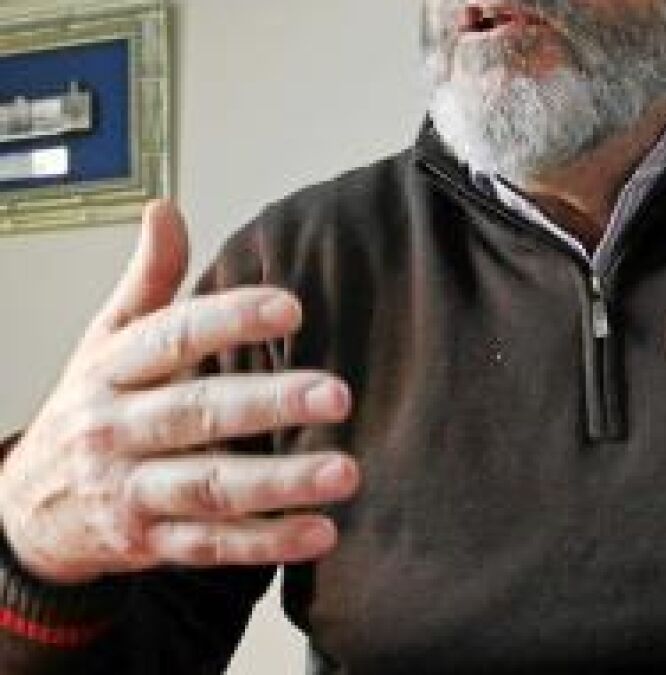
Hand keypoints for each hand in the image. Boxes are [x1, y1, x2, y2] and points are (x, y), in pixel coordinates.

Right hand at [0, 201, 359, 585]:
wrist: (27, 508)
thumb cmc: (87, 409)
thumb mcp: (104, 340)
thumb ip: (147, 281)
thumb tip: (166, 209)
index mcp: (112, 369)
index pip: (171, 337)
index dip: (230, 320)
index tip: (290, 307)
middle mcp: (119, 429)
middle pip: (196, 413)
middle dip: (268, 405)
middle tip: (337, 394)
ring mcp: (133, 490)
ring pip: (210, 487)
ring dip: (280, 483)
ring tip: (345, 471)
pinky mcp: (151, 542)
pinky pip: (213, 545)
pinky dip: (267, 543)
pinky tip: (320, 531)